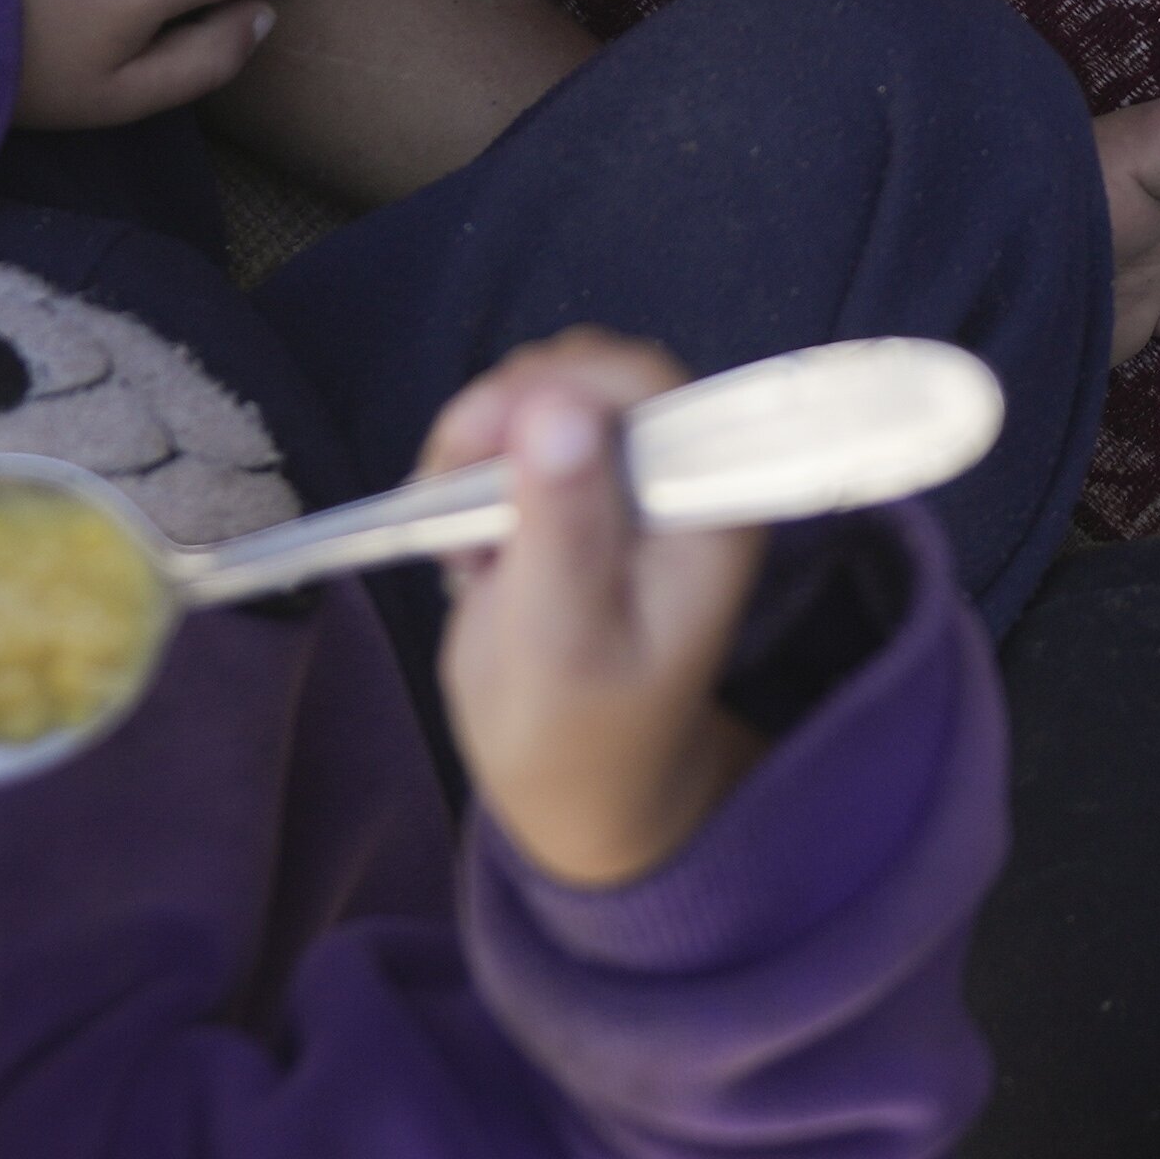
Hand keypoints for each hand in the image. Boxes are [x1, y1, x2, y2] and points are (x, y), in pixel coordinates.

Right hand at [430, 334, 766, 888]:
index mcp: (710, 505)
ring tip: (460, 539)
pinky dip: (472, 468)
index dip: (560, 386)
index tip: (478, 434)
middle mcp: (682, 476)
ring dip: (481, 444)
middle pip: (592, 377)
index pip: (648, 386)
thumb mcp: (562, 643)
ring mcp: (631, 477)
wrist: (572, 781)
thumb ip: (564, 525)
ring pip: (547, 395)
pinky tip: (464, 543)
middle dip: (508, 415)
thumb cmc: (575, 733)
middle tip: (449, 488)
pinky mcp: (582, 488)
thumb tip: (557, 408)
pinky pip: (519, 432)